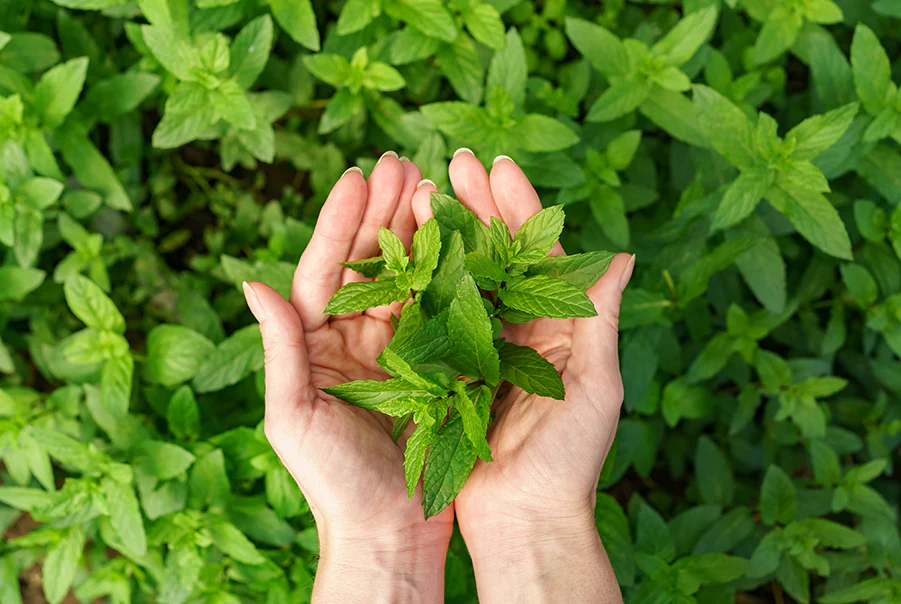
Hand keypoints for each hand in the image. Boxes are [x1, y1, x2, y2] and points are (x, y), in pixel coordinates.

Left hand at [243, 154, 452, 603]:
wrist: (387, 531)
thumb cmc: (332, 483)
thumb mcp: (294, 416)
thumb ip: (280, 349)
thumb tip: (251, 282)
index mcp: (315, 344)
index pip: (324, 270)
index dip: (340, 222)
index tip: (357, 176)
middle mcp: (353, 338)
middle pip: (368, 262)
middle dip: (383, 211)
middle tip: (402, 161)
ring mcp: (395, 349)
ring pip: (406, 277)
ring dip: (417, 231)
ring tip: (432, 183)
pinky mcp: (433, 366)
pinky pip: (439, 310)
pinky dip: (448, 273)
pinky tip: (462, 239)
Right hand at [411, 151, 631, 602]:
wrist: (523, 519)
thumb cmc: (569, 460)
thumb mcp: (596, 387)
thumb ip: (600, 320)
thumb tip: (622, 255)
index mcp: (560, 326)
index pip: (540, 253)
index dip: (520, 207)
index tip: (497, 165)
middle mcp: (521, 329)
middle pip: (499, 255)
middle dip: (479, 206)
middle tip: (454, 162)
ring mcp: (483, 347)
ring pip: (464, 277)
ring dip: (448, 234)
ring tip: (424, 189)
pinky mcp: (450, 370)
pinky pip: (437, 318)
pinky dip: (424, 282)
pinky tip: (406, 249)